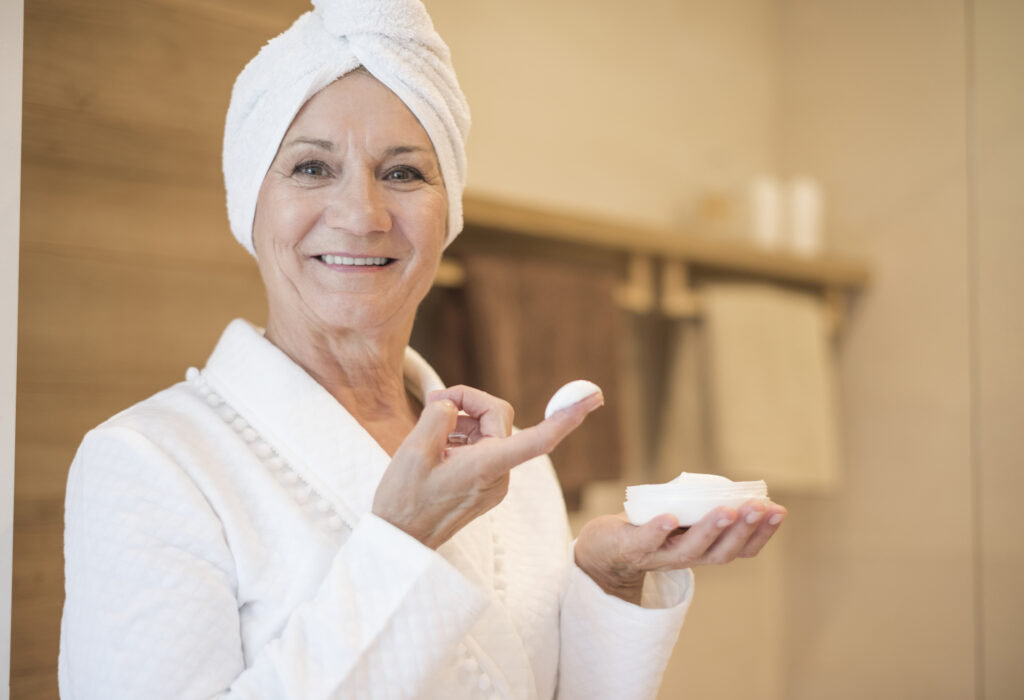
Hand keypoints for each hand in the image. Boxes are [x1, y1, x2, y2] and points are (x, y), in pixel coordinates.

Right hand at [373, 385, 603, 548]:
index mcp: (488, 467)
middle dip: (469, 404)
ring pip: (488, 431)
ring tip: (429, 435)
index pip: (540, 439)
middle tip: (435, 402)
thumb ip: (439, 417)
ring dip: (461, 422)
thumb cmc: (404, 499)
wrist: (399, 540)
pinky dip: (461, 438)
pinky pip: (482, 448)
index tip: (592, 398)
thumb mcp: (413, 450)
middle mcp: (498, 475)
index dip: (567, 416)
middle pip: (498, 419)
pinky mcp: (485, 486)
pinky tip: (437, 447)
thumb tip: (454, 406)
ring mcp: (494, 482)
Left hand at [574, 499, 786, 603]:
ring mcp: (658, 555)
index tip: (779, 510)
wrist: (600, 550)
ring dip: (712, 529)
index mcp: (702, 550)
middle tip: (761, 507)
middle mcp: (685, 558)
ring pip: (691, 550)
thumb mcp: (681, 515)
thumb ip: (702, 505)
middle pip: (722, 552)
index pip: (740, 548)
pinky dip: (659, 530)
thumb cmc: (645, 526)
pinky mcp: (630, 548)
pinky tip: (670, 517)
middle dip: (745, 529)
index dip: (761, 533)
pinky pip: (646, 542)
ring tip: (729, 509)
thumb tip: (732, 486)